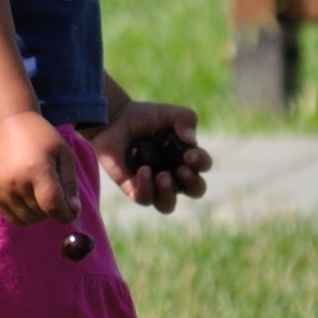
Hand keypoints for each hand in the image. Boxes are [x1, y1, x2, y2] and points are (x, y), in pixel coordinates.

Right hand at [0, 112, 80, 225]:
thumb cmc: (42, 139)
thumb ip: (70, 185)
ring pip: (28, 220)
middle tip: (56, 192)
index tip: (73, 211)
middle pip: (42, 214)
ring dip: (40, 215)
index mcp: (36, 169)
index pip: (53, 206)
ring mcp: (2, 190)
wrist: (8, 127)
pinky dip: (26, 215)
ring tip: (42, 194)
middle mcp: (16, 182)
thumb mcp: (64, 154)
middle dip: (54, 210)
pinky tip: (30, 198)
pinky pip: (14, 219)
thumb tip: (74, 213)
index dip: (67, 214)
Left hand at [89, 101, 210, 214]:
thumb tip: (191, 140)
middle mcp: (173, 175)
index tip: (188, 153)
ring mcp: (152, 184)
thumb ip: (187, 119)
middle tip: (181, 169)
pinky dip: (145, 187)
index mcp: (186, 158)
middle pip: (195, 191)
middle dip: (192, 183)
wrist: (114, 118)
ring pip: (167, 205)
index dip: (201, 162)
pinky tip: (143, 170)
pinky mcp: (132, 188)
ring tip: (162, 176)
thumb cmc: (145, 117)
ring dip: (168, 193)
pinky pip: (143, 199)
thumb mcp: (170, 113)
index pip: (203, 166)